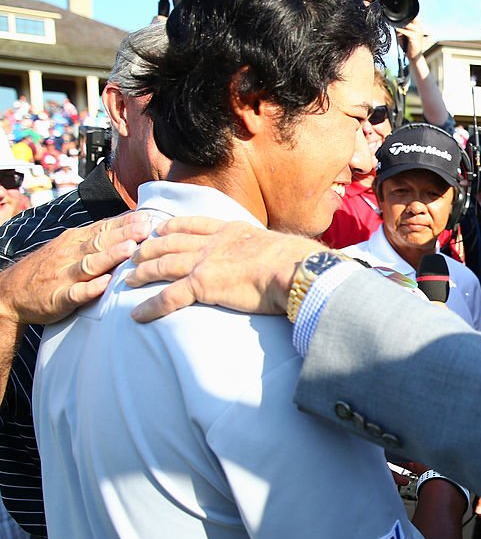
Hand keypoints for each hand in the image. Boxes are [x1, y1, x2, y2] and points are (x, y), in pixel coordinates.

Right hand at [0, 212, 152, 325]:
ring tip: (130, 249)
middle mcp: (69, 254)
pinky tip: (105, 284)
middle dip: (123, 234)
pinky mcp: (57, 298)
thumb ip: (96, 237)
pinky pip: (75, 293)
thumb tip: (130, 223)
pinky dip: (90, 288)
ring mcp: (63, 276)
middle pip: (99, 242)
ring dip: (110, 256)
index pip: (103, 228)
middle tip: (146, 228)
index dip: (125, 222)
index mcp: (74, 241)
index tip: (146, 216)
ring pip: (89, 264)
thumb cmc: (50, 268)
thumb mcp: (69, 246)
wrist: (10, 293)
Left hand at [126, 217, 325, 321]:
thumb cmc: (295, 263)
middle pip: (171, 241)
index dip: (172, 226)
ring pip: (163, 265)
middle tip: (134, 254)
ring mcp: (205, 262)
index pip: (194, 224)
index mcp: (231, 230)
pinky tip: (137, 314)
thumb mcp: (277, 246)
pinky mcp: (202, 285)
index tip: (159, 228)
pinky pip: (168, 297)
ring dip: (142, 272)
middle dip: (149, 247)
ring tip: (127, 280)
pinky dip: (150, 306)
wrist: (294, 269)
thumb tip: (277, 261)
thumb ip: (266, 252)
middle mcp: (213, 242)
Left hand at [395, 17, 425, 59]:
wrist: (414, 56)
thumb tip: (395, 23)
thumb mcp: (404, 35)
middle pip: (410, 18)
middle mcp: (419, 27)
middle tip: (394, 19)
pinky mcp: (415, 37)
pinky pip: (406, 31)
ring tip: (394, 24)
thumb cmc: (410, 46)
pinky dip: (401, 30)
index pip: (412, 16)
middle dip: (402, 19)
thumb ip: (401, 28)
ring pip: (408, 24)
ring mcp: (418, 32)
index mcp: (418, 26)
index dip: (404, 16)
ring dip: (401, 24)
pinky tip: (397, 29)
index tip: (397, 16)